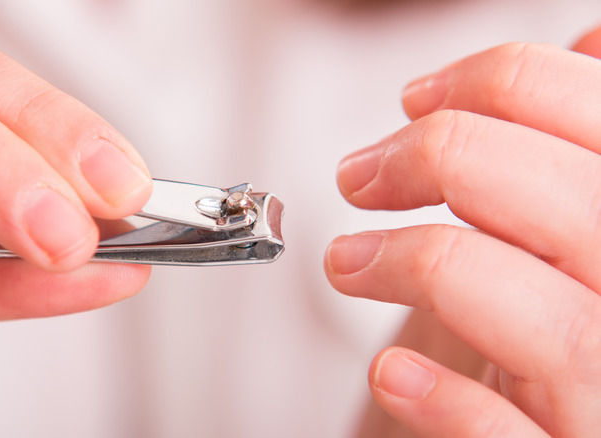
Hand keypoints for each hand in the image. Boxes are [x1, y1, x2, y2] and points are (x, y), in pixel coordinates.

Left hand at [325, 26, 600, 436]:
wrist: (563, 423)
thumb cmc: (562, 321)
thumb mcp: (582, 221)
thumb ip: (583, 148)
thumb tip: (592, 44)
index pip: (595, 104)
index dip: (490, 82)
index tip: (414, 101)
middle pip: (567, 198)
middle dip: (440, 157)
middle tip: (359, 174)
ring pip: (547, 324)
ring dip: (420, 268)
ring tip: (344, 262)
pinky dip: (448, 404)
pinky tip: (393, 373)